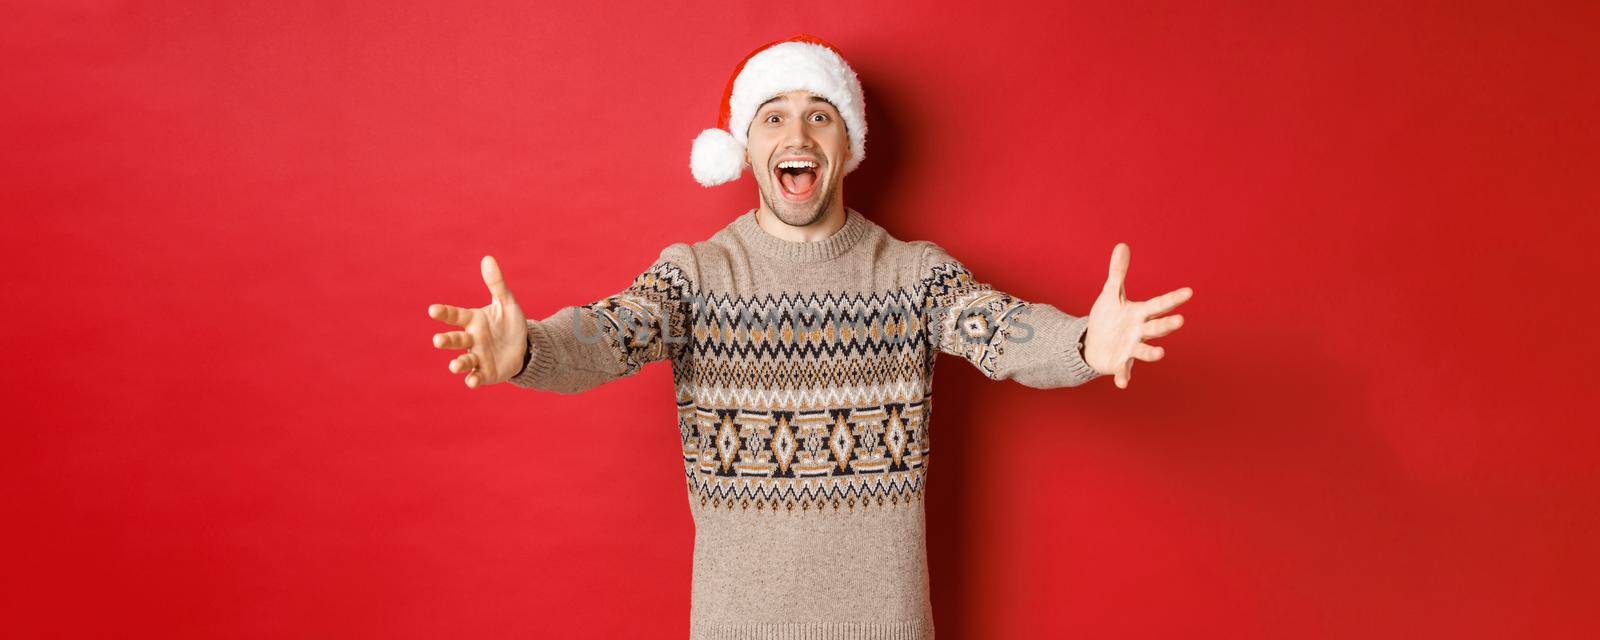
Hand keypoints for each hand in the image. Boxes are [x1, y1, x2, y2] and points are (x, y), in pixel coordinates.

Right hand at [426, 256, 527, 388]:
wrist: (524, 347)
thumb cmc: (509, 323)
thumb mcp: (506, 302)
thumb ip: (496, 283)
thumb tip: (488, 258)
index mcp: (472, 320)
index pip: (455, 315)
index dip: (444, 313)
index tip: (433, 310)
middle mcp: (471, 339)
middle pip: (455, 340)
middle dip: (446, 341)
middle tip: (438, 341)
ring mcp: (477, 357)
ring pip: (463, 361)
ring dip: (458, 364)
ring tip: (454, 366)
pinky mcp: (486, 373)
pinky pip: (477, 377)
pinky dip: (473, 380)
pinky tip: (472, 382)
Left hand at [1083, 243, 1192, 388]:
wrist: (1094, 342)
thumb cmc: (1107, 317)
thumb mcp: (1110, 293)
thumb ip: (1117, 272)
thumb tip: (1121, 245)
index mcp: (1140, 313)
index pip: (1159, 304)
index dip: (1173, 299)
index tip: (1189, 292)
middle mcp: (1139, 331)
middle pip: (1156, 327)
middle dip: (1167, 325)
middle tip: (1180, 321)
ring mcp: (1131, 348)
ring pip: (1144, 350)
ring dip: (1152, 352)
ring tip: (1160, 353)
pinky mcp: (1119, 363)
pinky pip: (1123, 370)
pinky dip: (1123, 376)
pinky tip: (1121, 383)